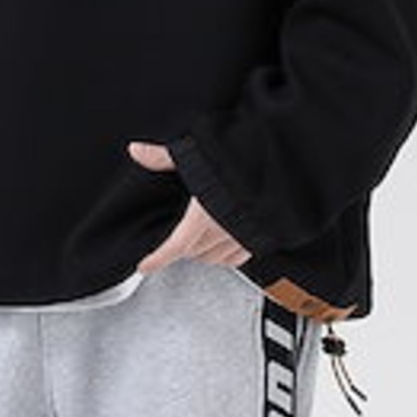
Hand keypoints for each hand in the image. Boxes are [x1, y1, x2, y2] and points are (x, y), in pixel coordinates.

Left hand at [129, 141, 249, 272]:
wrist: (278, 171)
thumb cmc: (238, 165)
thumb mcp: (194, 155)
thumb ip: (163, 157)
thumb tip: (137, 151)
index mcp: (202, 215)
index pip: (174, 246)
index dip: (157, 259)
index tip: (144, 266)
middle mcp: (222, 231)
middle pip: (193, 251)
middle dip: (181, 247)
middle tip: (173, 238)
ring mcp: (244, 238)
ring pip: (215, 257)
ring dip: (203, 251)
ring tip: (196, 239)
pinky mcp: (261, 238)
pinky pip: (239, 256)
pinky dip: (227, 253)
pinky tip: (224, 240)